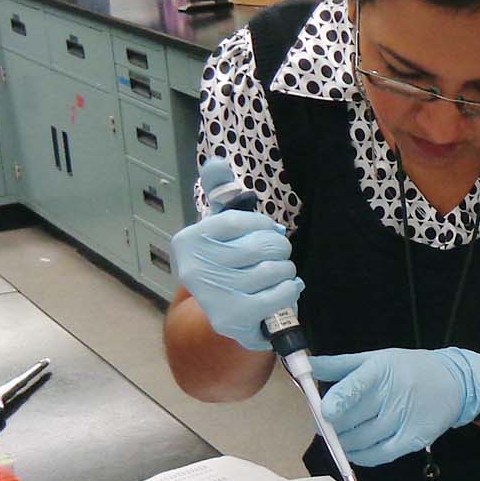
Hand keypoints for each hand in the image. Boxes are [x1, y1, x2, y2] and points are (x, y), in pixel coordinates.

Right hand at [172, 158, 302, 351]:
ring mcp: (213, 295)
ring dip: (286, 270)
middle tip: (277, 254)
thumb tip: (217, 162)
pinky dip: (290, 290)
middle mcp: (195, 268)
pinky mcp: (234, 318)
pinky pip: (279, 294)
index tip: (268, 231)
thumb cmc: (227, 262)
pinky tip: (285, 289)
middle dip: (279, 248)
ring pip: (274, 269)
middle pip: (260, 245)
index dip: (262, 226)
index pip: (239, 220)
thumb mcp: (219, 226)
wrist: (223, 315)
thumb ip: (221, 192)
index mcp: (189, 240)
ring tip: (278, 273)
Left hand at [309, 348, 479, 465]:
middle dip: (331, 426)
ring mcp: (404, 420)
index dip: (337, 401)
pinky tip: (354, 450)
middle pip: (352, 419)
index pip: (356, 386)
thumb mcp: (376, 358)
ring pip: (361, 441)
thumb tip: (306, 367)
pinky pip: (378, 456)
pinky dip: (360, 456)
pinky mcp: (412, 441)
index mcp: (381, 370)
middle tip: (324, 425)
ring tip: (338, 437)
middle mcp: (393, 395)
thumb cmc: (409, 368)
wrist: (454, 383)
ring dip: (342, 443)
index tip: (324, 411)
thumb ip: (340, 364)